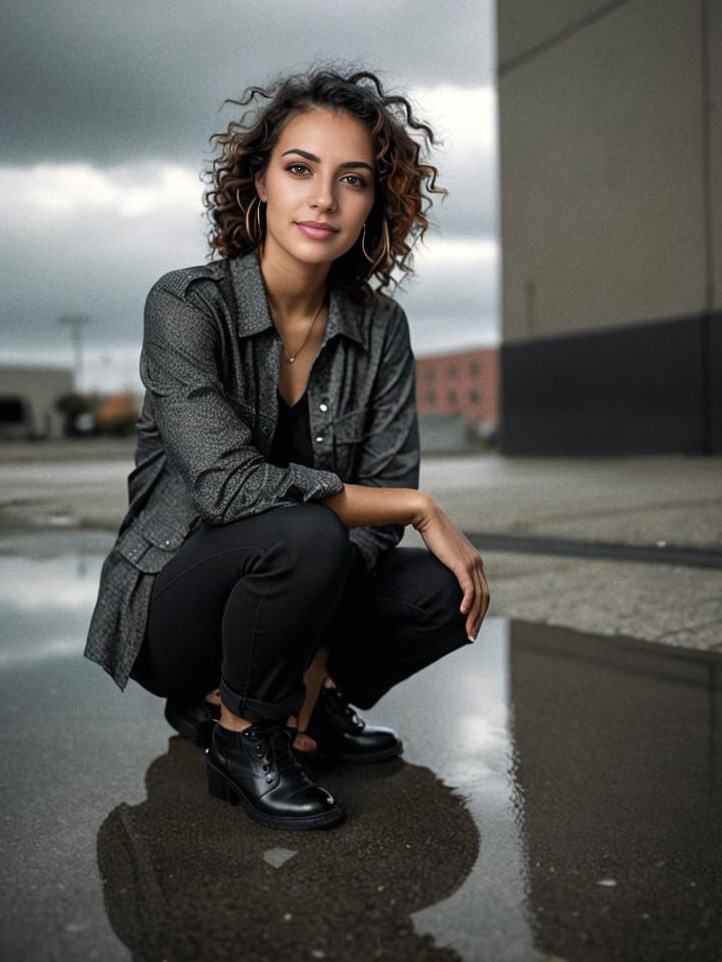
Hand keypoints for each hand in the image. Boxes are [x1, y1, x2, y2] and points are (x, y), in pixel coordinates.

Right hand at [412, 497, 489, 640]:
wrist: (428, 516)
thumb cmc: (432, 535)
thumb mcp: (443, 554)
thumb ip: (448, 566)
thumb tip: (441, 578)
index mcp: (475, 562)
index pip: (483, 592)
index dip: (480, 611)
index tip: (472, 626)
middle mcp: (477, 563)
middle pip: (484, 598)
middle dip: (479, 619)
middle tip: (471, 636)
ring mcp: (471, 563)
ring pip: (478, 596)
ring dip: (474, 616)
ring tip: (467, 632)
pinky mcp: (460, 563)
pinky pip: (468, 587)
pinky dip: (467, 602)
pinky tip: (462, 614)